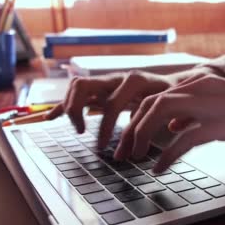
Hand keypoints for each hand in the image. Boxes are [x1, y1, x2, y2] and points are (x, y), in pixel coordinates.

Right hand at [46, 71, 172, 147]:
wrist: (174, 84)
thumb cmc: (173, 97)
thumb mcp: (170, 106)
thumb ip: (163, 117)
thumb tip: (165, 132)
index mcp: (133, 81)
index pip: (111, 103)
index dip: (105, 126)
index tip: (103, 146)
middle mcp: (116, 79)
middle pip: (83, 86)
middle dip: (76, 109)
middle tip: (82, 132)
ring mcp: (107, 83)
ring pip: (77, 86)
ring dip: (69, 106)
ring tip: (76, 128)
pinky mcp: (102, 90)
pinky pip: (78, 94)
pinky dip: (63, 105)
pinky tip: (51, 118)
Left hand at [114, 75, 224, 171]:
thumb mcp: (224, 107)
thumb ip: (195, 111)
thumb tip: (170, 123)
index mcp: (204, 82)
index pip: (158, 95)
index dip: (137, 118)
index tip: (128, 139)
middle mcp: (206, 87)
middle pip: (153, 101)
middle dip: (131, 128)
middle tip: (123, 152)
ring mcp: (216, 103)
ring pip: (162, 111)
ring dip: (142, 137)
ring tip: (135, 158)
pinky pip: (186, 138)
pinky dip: (167, 154)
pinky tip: (160, 167)